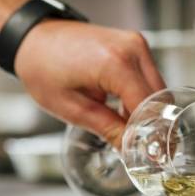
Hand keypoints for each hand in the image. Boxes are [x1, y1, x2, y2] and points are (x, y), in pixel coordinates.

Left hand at [14, 21, 165, 147]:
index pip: (148, 108)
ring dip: (148, 112)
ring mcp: (136, 44)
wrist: (34, 38)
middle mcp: (132, 49)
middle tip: (142, 149)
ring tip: (127, 131)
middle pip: (160, 99)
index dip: (150, 135)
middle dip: (153, 126)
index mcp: (116, 63)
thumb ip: (109, 130)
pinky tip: (124, 112)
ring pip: (158, 89)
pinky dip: (142, 98)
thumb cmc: (43, 67)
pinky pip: (149, 78)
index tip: (150, 156)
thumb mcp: (73, 109)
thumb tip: (132, 151)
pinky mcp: (134, 45)